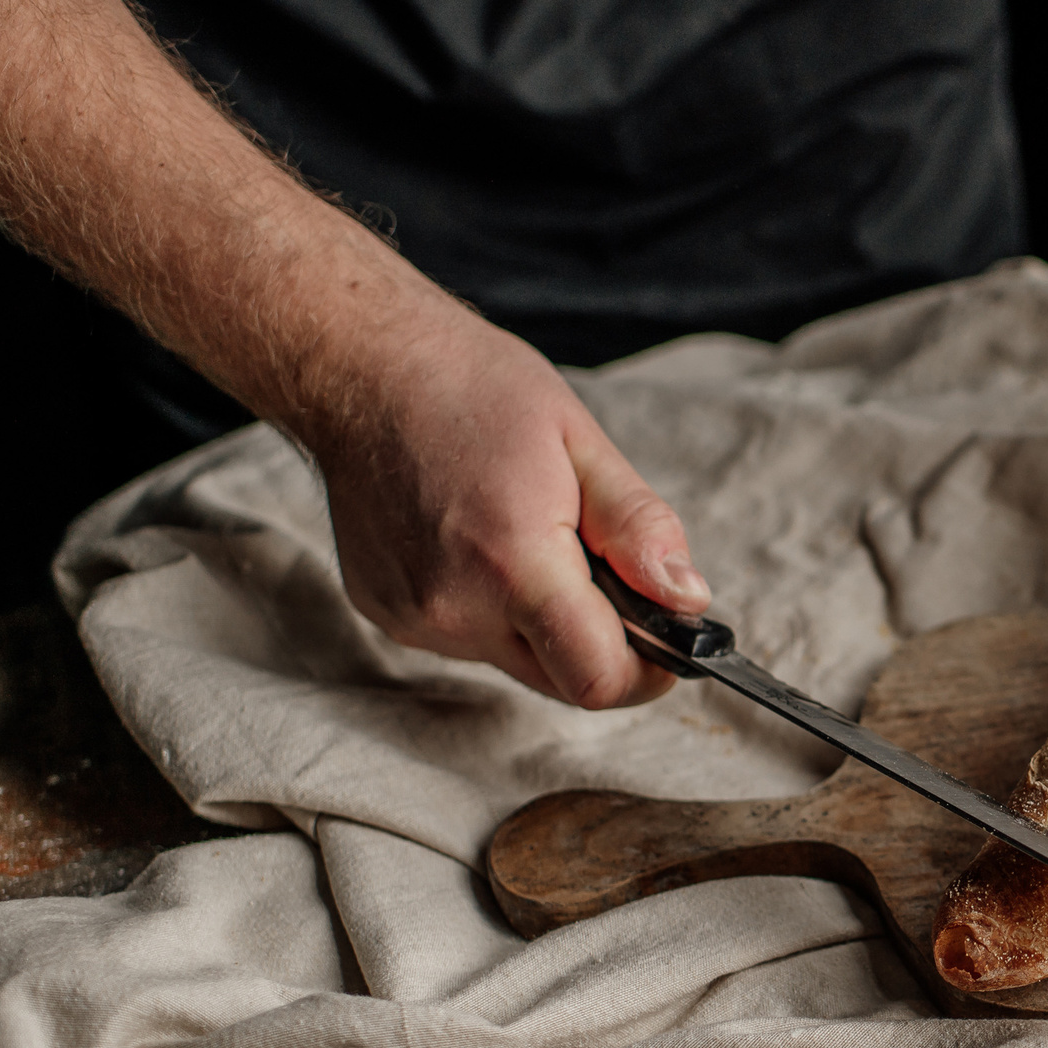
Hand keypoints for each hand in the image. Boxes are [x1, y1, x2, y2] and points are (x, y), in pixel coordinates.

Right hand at [302, 304, 709, 708]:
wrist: (359, 367)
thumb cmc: (473, 389)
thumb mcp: (581, 443)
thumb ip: (640, 530)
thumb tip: (688, 600)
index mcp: (512, 564)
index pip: (598, 679)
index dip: (647, 671)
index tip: (668, 639)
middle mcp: (454, 607)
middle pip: (561, 680)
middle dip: (599, 641)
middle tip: (597, 564)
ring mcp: (413, 618)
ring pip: (516, 659)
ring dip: (542, 621)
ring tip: (527, 536)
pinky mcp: (387, 615)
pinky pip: (469, 638)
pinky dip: (492, 608)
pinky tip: (476, 541)